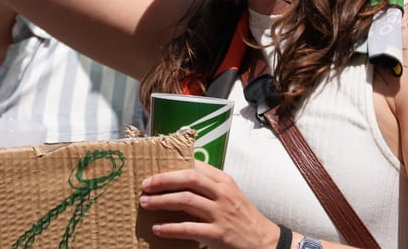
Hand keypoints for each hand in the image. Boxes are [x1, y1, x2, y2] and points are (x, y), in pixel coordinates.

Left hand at [140, 161, 280, 248]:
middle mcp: (223, 193)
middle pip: (189, 179)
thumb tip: (178, 181)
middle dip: (164, 180)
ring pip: (186, 201)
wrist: (262, 241)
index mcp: (224, 181)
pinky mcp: (218, 234)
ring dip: (162, 201)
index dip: (172, 168)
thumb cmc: (241, 217)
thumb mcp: (229, 195)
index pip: (195, 167)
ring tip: (146, 203)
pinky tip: (158, 228)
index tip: (154, 171)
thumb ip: (209, 187)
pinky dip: (170, 228)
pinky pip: (189, 228)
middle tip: (145, 184)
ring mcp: (220, 213)